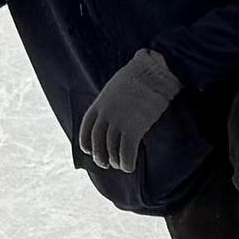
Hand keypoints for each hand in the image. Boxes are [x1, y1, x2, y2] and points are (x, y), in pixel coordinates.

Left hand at [77, 49, 180, 171]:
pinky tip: (129, 166)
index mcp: (100, 103)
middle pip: (97, 142)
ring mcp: (119, 121)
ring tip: (120, 165)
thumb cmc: (139, 76)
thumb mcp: (117, 86)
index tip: (89, 150)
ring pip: (111, 149)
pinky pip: (126, 152)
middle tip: (106, 164)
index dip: (86, 142)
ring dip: (115, 161)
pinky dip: (126, 162)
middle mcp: (106, 114)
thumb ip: (112, 101)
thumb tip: (114, 112)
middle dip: (100, 156)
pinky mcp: (134, 128)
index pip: (86, 128)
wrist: (153, 72)